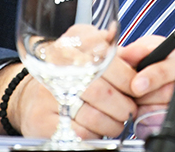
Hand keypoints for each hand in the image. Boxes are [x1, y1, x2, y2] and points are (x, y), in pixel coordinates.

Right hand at [0, 47, 142, 139]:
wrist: (30, 95)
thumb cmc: (69, 73)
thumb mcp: (91, 51)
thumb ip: (116, 53)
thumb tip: (144, 60)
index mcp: (77, 41)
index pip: (109, 62)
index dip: (128, 80)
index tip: (136, 88)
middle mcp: (59, 64)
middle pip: (102, 91)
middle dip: (123, 105)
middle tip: (129, 109)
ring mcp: (48, 93)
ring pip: (94, 115)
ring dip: (113, 123)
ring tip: (116, 120)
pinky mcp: (42, 120)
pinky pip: (79, 132)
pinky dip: (95, 134)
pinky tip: (97, 128)